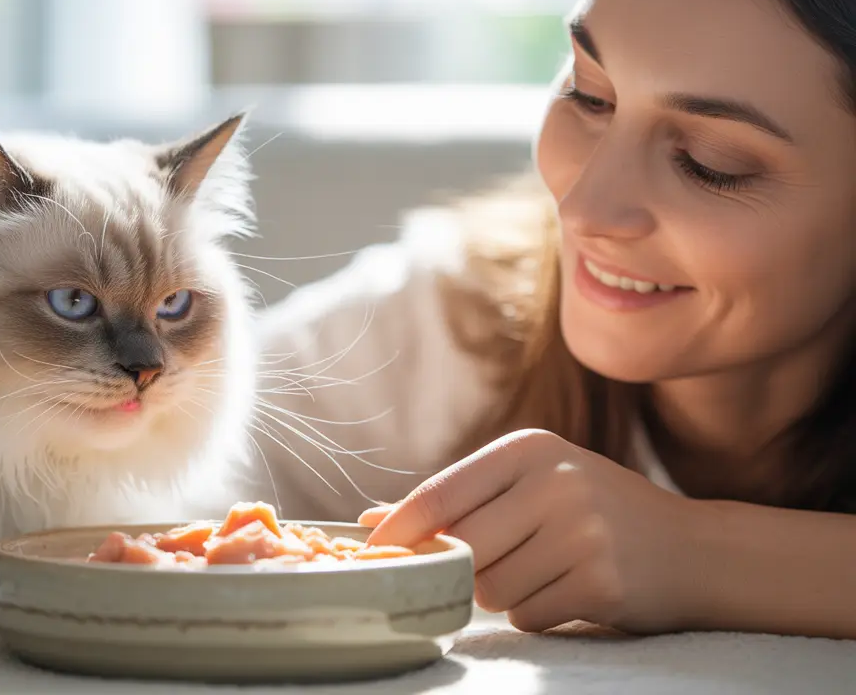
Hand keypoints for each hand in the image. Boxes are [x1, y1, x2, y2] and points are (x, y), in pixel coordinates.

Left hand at [359, 429, 698, 633]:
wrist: (694, 550)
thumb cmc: (596, 513)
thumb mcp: (533, 483)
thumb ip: (457, 500)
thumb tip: (369, 520)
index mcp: (529, 449)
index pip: (440, 493)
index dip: (398, 529)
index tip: (369, 552)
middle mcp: (555, 482)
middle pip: (462, 548)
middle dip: (468, 567)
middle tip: (501, 560)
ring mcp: (582, 532)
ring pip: (490, 588)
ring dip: (504, 594)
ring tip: (546, 571)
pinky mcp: (600, 582)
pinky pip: (527, 616)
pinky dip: (537, 614)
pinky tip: (570, 591)